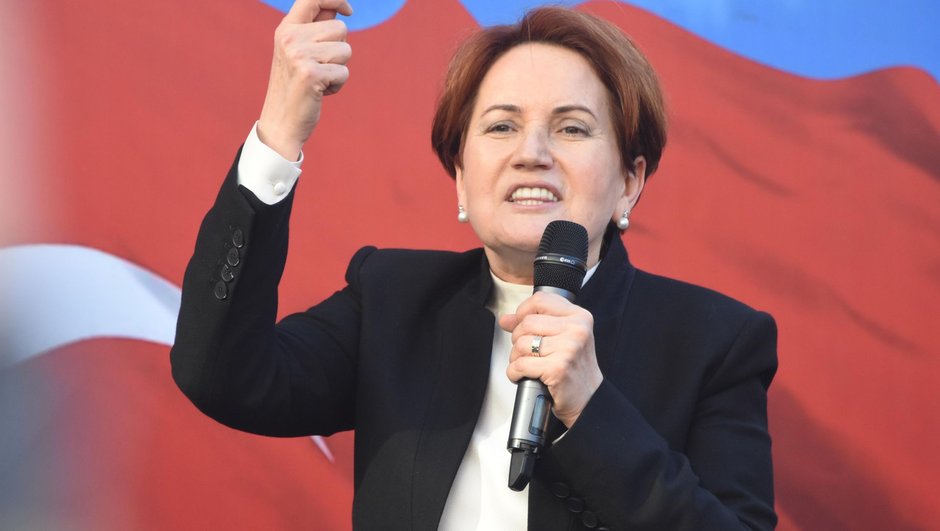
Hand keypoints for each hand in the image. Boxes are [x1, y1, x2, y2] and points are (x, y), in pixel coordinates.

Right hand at [257, 0, 353, 159]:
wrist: (280, 123)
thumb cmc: (295, 87)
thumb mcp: (299, 53)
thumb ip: (316, 30)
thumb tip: (339, 10)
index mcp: (286, 28)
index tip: (349, 11)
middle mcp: (290, 37)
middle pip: (340, 29)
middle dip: (339, 50)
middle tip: (319, 68)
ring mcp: (299, 55)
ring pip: (346, 50)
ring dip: (339, 69)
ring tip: (319, 80)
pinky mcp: (310, 74)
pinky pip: (344, 72)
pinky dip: (338, 85)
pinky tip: (321, 92)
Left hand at [500, 291, 602, 427]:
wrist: (589, 399)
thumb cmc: (574, 369)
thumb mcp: (561, 338)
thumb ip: (535, 324)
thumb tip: (505, 319)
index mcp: (579, 317)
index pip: (540, 299)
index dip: (523, 312)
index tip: (521, 324)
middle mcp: (577, 329)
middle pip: (527, 322)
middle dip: (518, 340)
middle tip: (527, 352)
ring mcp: (569, 348)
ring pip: (521, 344)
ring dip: (516, 358)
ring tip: (529, 365)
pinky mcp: (558, 368)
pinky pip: (520, 364)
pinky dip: (514, 373)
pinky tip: (524, 376)